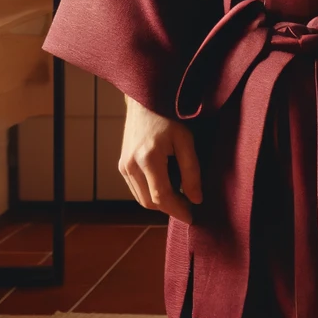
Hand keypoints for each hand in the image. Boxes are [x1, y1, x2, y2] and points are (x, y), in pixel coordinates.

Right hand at [119, 94, 202, 223]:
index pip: (161, 197)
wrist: (145, 100)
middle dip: (170, 209)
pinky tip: (167, 188)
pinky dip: (151, 194)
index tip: (192, 217)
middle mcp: (130, 165)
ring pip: (142, 198)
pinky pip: (137, 189)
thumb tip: (196, 199)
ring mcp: (123, 166)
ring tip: (180, 199)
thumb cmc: (169, 116)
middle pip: (149, 202)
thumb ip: (192, 171)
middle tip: (189, 208)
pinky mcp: (122, 165)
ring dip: (160, 203)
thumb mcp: (186, 140)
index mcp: (147, 159)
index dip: (177, 210)